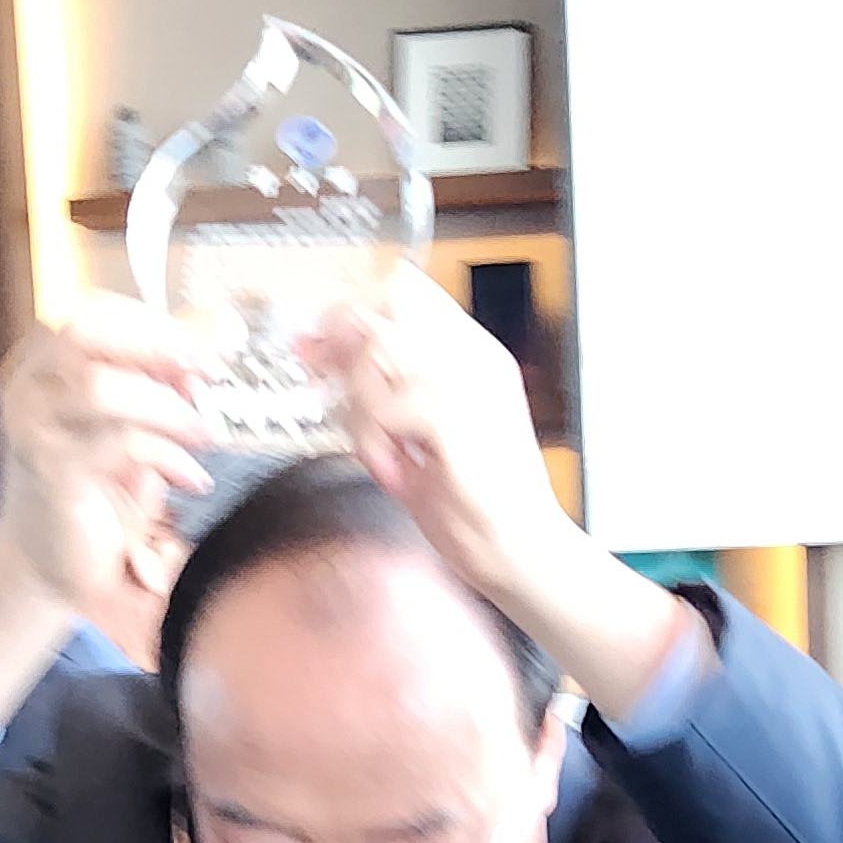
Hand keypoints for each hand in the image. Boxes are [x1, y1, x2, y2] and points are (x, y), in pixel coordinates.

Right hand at [0, 298, 213, 617]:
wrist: (44, 568)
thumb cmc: (92, 493)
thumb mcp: (132, 421)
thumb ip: (164, 374)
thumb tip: (219, 325)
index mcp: (42, 364)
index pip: (94, 313)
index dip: (155, 324)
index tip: (205, 351)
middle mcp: (28, 387)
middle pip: (84, 331)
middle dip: (159, 345)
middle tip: (211, 374)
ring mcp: (33, 427)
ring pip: (99, 386)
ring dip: (168, 407)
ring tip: (205, 435)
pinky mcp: (52, 471)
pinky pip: (118, 444)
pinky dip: (168, 457)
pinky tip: (189, 480)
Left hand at [303, 274, 687, 715]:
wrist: (523, 553)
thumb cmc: (472, 502)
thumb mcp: (418, 431)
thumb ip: (380, 386)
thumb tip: (320, 350)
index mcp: (472, 352)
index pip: (405, 289)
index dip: (351, 312)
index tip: (320, 353)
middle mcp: (474, 355)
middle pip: (388, 302)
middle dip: (345, 343)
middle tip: (329, 387)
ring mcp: (469, 382)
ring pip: (378, 350)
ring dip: (360, 404)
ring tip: (382, 454)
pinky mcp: (457, 419)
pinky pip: (385, 406)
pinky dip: (374, 443)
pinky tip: (396, 475)